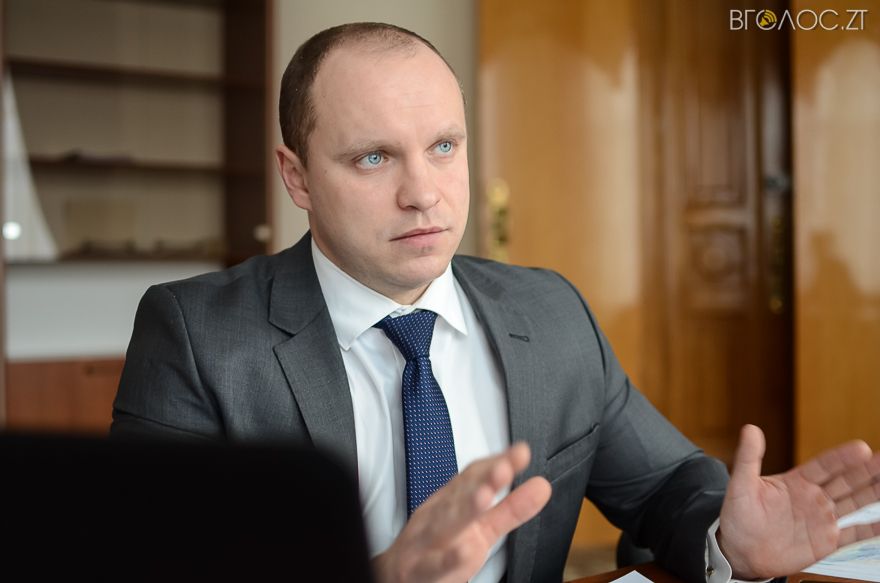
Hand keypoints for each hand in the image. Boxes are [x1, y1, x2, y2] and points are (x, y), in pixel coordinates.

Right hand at [372, 442, 551, 582]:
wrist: (397, 577)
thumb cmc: (439, 546)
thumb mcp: (481, 527)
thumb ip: (511, 508)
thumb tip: (542, 486)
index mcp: (453, 500)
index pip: (474, 474)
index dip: (496, 462)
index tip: (520, 453)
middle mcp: (440, 514)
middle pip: (461, 493)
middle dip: (482, 480)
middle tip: (504, 469)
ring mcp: (428, 541)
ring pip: (446, 523)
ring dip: (464, 509)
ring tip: (484, 497)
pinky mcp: (422, 569)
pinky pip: (434, 564)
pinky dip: (448, 557)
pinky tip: (464, 550)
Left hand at [718, 424, 879, 578]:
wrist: (739, 551)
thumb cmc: (737, 517)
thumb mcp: (741, 486)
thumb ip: (748, 458)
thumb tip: (750, 429)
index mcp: (796, 481)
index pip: (824, 466)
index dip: (842, 457)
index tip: (861, 448)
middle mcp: (813, 497)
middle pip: (847, 481)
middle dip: (868, 470)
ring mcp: (822, 518)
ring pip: (855, 502)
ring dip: (875, 492)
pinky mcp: (826, 540)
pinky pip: (853, 534)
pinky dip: (871, 529)